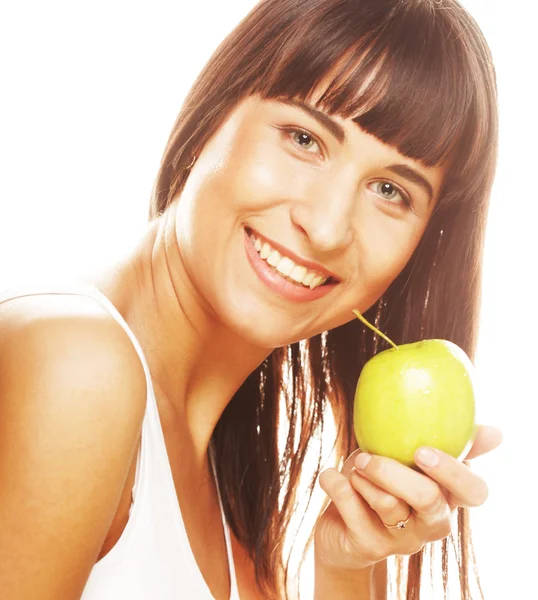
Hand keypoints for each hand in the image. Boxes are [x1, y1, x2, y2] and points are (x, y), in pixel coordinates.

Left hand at [314, 424, 501, 571]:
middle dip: (396, 472)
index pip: (474, 493)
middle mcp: (430, 522)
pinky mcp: (368, 546)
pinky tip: (329, 475)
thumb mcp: (406, 459)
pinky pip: (353, 510)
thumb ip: (445, 443)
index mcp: (447, 497)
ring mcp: (401, 539)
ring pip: (390, 505)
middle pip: (429, 500)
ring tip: (353, 463)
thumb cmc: (380, 483)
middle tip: (368, 455)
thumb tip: (496, 432)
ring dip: (363, 476)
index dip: (453, 473)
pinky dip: (336, 484)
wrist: (342, 530)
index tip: (423, 451)